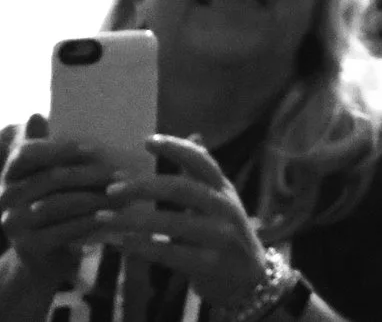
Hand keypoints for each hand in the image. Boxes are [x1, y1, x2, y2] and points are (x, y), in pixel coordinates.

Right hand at [0, 115, 116, 285]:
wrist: (41, 259)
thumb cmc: (55, 208)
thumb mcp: (52, 180)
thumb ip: (50, 151)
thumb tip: (35, 113)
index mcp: (11, 174)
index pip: (26, 154)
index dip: (59, 149)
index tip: (94, 148)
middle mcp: (5, 197)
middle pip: (51, 178)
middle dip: (91, 174)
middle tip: (123, 173)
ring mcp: (14, 223)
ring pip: (60, 204)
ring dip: (97, 197)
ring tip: (125, 193)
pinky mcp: (28, 246)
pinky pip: (64, 230)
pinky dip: (90, 221)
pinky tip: (111, 216)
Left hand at [90, 135, 266, 309]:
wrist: (249, 277)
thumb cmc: (226, 233)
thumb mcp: (220, 199)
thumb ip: (201, 173)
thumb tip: (194, 134)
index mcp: (223, 189)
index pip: (202, 161)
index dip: (176, 148)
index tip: (147, 140)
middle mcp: (224, 208)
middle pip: (182, 189)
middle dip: (143, 187)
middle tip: (111, 189)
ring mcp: (220, 236)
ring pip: (171, 223)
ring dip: (132, 219)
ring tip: (102, 218)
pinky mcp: (210, 263)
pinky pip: (169, 254)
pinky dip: (141, 247)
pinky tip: (119, 243)